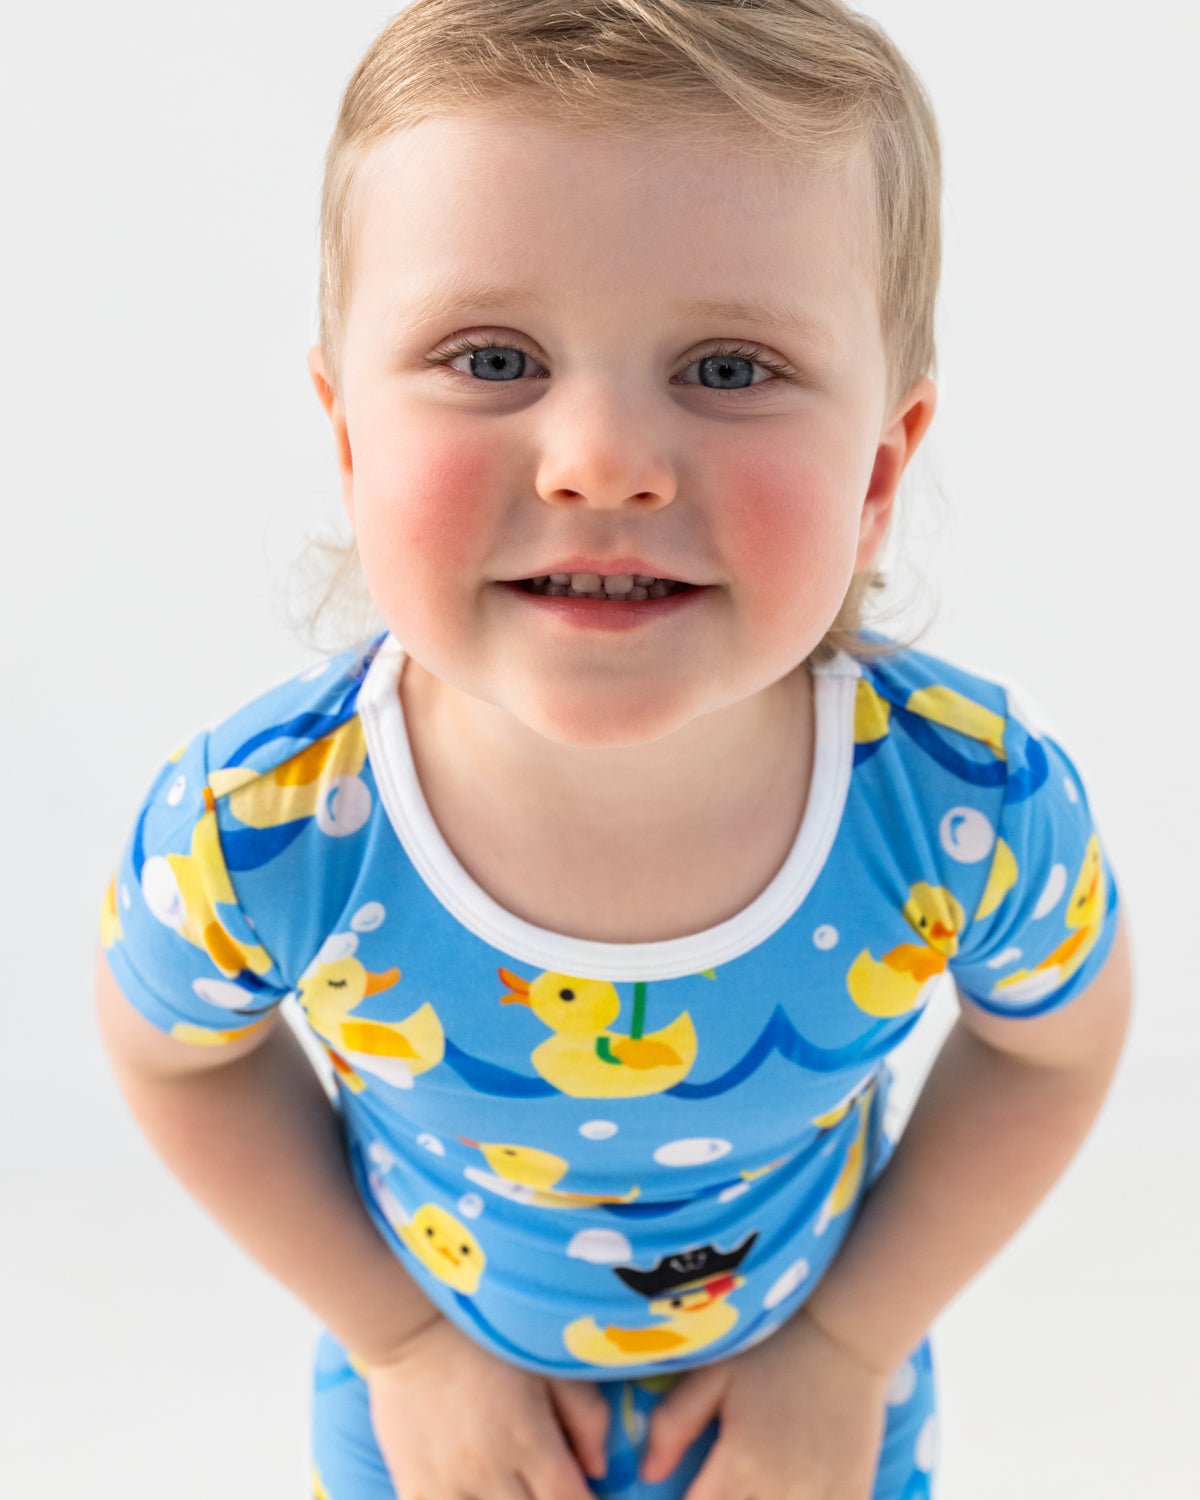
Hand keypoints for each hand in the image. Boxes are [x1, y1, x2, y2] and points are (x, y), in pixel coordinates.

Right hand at [364, 1316, 609, 1499]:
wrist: (410, 1325)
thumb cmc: (487, 1336)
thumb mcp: (547, 1362)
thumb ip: (585, 1414)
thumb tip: (599, 1468)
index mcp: (529, 1439)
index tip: (584, 1491)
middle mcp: (489, 1470)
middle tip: (545, 1484)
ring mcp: (448, 1484)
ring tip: (511, 1484)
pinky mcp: (413, 1487)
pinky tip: (475, 1491)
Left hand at [640, 1309, 892, 1499]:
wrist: (847, 1331)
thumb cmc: (773, 1345)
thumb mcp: (714, 1373)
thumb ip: (674, 1423)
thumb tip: (647, 1473)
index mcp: (741, 1465)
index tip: (687, 1487)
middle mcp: (782, 1493)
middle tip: (718, 1481)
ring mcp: (822, 1498)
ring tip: (747, 1484)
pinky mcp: (854, 1493)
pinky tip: (786, 1488)